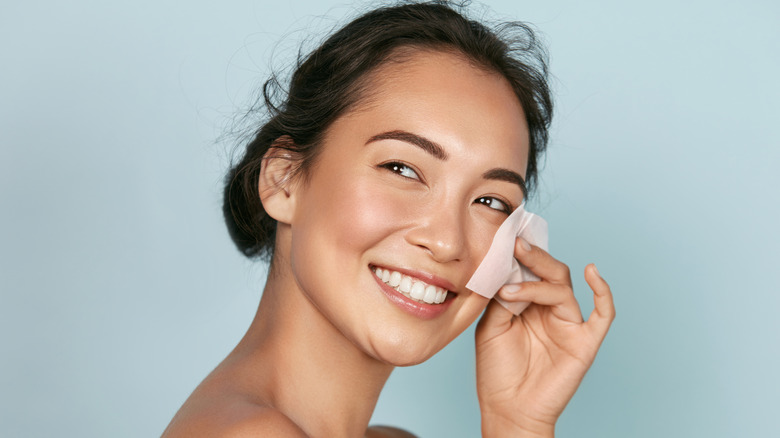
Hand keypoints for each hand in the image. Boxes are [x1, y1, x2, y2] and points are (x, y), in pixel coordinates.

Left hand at [474, 238, 614, 436]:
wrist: (508, 409)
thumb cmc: (497, 370)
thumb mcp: (491, 325)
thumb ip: (501, 296)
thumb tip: (508, 268)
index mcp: (528, 303)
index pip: (530, 270)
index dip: (520, 254)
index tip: (504, 236)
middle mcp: (550, 310)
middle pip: (551, 273)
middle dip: (533, 257)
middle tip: (515, 244)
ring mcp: (569, 325)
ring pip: (564, 289)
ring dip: (538, 284)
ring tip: (511, 290)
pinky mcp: (585, 342)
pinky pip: (603, 315)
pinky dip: (602, 292)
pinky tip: (592, 271)